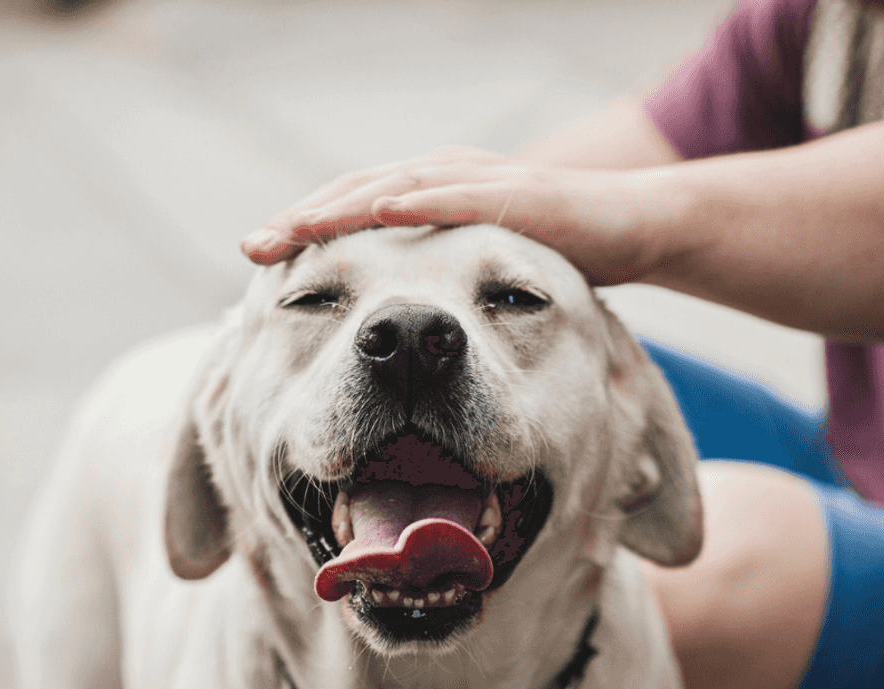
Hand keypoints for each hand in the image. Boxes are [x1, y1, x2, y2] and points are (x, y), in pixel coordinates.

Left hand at [241, 146, 658, 285]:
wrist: (630, 226)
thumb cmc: (549, 250)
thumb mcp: (476, 268)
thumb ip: (432, 276)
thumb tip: (382, 316)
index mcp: (427, 193)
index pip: (351, 208)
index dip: (303, 231)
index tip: (255, 260)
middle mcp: (443, 176)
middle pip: (357, 193)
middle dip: (303, 220)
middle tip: (252, 248)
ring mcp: (479, 180)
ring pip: (397, 187)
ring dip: (342, 206)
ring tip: (296, 227)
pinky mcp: (518, 193)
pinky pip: (461, 195)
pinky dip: (419, 199)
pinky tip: (381, 208)